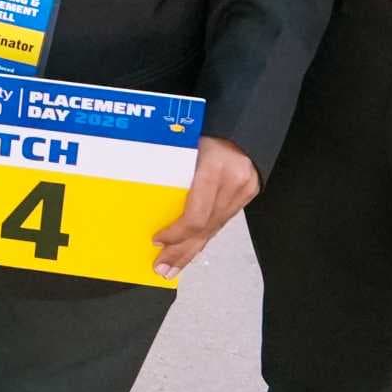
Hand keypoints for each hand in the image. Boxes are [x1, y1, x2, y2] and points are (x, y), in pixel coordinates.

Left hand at [151, 137, 262, 275]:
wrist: (241, 123)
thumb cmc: (203, 129)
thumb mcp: (182, 144)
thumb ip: (169, 170)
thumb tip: (143, 199)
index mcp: (213, 168)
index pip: (195, 215)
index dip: (176, 233)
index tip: (157, 240)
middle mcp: (233, 182)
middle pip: (205, 228)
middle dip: (181, 251)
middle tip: (162, 269)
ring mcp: (244, 190)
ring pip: (215, 228)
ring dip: (193, 249)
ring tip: (174, 266)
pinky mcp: (248, 194)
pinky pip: (222, 221)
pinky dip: (205, 235)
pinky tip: (192, 247)